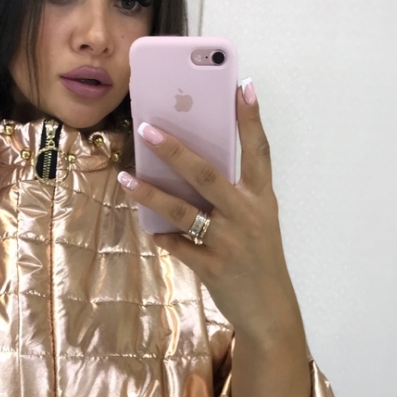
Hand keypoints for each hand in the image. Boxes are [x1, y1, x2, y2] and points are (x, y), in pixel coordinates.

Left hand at [117, 80, 303, 344]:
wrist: (270, 311)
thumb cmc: (259, 259)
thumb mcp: (258, 222)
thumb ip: (234, 195)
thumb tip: (191, 167)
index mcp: (262, 199)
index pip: (259, 152)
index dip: (251, 120)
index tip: (243, 85)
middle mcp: (247, 216)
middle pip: (208, 175)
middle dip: (175, 150)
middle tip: (148, 128)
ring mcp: (229, 242)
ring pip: (183, 211)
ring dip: (151, 193)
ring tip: (127, 178)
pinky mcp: (213, 267)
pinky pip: (177, 246)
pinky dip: (161, 236)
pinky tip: (147, 227)